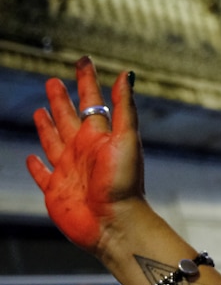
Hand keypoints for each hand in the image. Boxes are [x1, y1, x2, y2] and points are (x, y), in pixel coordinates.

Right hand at [26, 56, 142, 255]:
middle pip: (68, 118)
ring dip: (47, 126)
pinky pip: (43, 175)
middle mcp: (83, 151)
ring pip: (53, 141)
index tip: (83, 61)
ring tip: (39, 111)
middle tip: (53, 81)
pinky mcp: (56, 191)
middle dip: (61, 100)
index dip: (86, 81)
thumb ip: (124, 107)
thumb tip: (126, 74)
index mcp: (100, 137)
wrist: (115, 224)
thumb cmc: (124, 184)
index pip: (92, 102)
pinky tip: (31, 158)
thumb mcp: (126, 139)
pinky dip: (35, 166)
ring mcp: (69, 171)